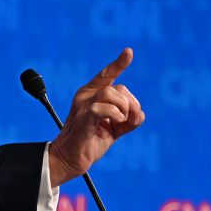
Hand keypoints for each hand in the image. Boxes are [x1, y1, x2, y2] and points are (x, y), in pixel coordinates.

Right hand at [48, 48, 144, 186]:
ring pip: (110, 93)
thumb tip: (140, 114)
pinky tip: (116, 124)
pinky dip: (116, 114)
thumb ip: (127, 119)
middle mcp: (86, 96)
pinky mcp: (84, 119)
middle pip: (117, 87)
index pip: (106, 75)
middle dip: (131, 104)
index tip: (128, 52)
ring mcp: (83, 106)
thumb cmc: (90, 142)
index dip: (118, 63)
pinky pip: (103, 108)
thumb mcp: (114, 129)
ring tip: (121, 122)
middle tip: (130, 120)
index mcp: (91, 95)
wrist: (70, 158)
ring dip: (124, 108)